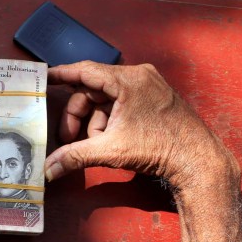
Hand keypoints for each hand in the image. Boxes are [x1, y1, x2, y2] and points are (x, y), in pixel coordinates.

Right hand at [44, 61, 237, 189]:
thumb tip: (48, 170)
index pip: (85, 71)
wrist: (198, 161)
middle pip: (93, 90)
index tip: (44, 77)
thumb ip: (74, 156)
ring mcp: (149, 86)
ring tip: (96, 145)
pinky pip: (121, 103)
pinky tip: (111, 140)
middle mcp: (139, 76)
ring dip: (94, 122)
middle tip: (69, 139)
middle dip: (78, 115)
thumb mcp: (111, 151)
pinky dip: (110, 121)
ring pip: (106, 99)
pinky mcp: (154, 98)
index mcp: (128, 80)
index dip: (61, 74)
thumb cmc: (160, 148)